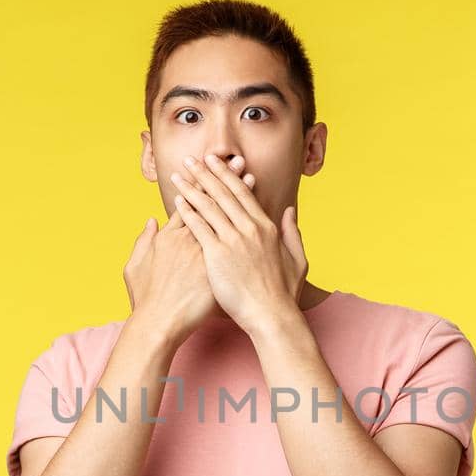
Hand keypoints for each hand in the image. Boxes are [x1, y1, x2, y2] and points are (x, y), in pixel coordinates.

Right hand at [124, 158, 257, 341]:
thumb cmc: (147, 298)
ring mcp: (205, 251)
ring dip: (239, 195)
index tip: (212, 166)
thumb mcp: (136, 265)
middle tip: (237, 160)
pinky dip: (246, 226)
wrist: (158, 323)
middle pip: (211, 202)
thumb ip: (144, 240)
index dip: (202, 182)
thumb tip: (151, 222)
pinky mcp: (218, 266)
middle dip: (224, 179)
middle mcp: (188, 238)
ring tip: (251, 175)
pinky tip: (258, 213)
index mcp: (169, 236)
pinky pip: (236, 241)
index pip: (188, 202)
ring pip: (226, 217)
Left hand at [168, 153, 307, 334]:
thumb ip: (293, 232)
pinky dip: (188, 212)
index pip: (244, 194)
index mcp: (267, 228)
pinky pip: (199, 227)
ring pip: (209, 206)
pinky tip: (178, 201)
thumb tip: (289, 210)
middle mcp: (250, 229)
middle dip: (207, 173)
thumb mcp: (297, 259)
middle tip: (192, 159)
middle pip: (224, 193)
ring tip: (179, 174)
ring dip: (192, 187)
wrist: (272, 316)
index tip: (217, 163)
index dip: (228, 176)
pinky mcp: (218, 254)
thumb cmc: (283, 294)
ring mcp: (234, 240)